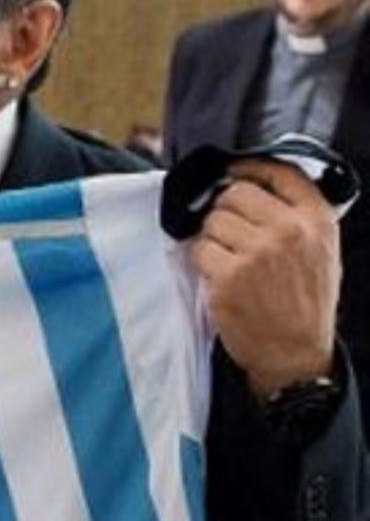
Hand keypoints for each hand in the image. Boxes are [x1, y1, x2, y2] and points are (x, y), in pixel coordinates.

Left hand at [188, 158, 341, 396]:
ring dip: (213, 237)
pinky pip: (199, 249)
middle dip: (225, 210)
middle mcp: (289, 231)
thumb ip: (295, 214)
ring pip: (212, 220)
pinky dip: (204, 261)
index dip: (249, 167)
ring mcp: (257, 254)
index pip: (280, 171)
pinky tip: (222, 277)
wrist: (295, 353)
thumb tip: (250, 180)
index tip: (233, 171)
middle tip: (233, 234)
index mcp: (317, 220)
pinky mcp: (228, 277)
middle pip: (234, 193)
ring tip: (232, 261)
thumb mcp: (320, 250)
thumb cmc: (304, 301)